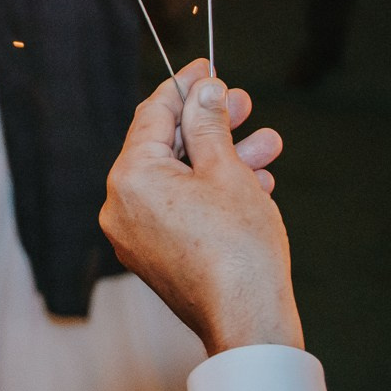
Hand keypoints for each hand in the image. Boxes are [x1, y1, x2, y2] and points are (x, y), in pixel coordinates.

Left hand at [99, 61, 297, 354]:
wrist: (247, 321)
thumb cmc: (238, 247)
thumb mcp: (227, 170)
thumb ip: (209, 124)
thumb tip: (204, 91)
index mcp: (130, 178)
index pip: (152, 115)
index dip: (184, 87)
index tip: (207, 69)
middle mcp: (122, 206)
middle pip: (167, 147)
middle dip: (212, 125)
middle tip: (246, 105)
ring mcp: (136, 235)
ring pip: (181, 180)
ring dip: (224, 159)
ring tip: (268, 146)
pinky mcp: (156, 256)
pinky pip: (181, 209)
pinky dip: (214, 193)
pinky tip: (256, 184)